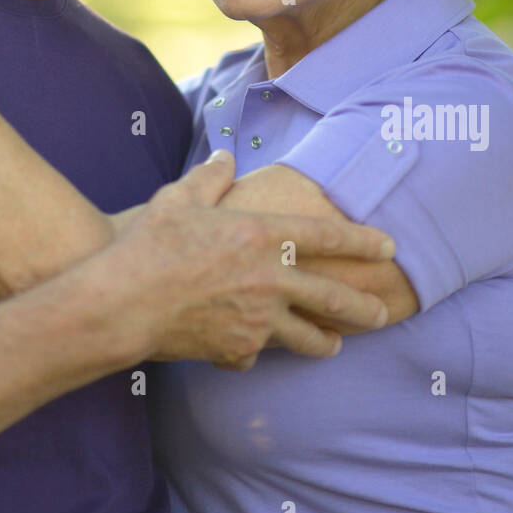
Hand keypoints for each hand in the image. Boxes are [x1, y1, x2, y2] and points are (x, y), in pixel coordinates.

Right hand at [103, 152, 391, 368]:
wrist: (124, 302)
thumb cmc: (150, 244)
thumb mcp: (180, 198)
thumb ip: (210, 177)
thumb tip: (224, 157)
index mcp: (263, 236)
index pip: (327, 236)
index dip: (362, 240)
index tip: (388, 246)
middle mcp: (270, 279)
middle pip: (334, 298)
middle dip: (364, 307)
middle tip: (382, 312)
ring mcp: (257, 320)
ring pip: (307, 338)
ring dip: (326, 341)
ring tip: (335, 344)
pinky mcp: (236, 350)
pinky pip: (256, 355)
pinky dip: (255, 352)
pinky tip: (252, 352)